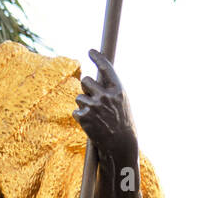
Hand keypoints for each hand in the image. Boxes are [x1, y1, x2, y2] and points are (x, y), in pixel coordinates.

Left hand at [74, 49, 137, 167]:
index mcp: (118, 90)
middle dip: (85, 87)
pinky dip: (81, 117)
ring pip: (79, 97)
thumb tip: (97, 76)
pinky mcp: (84, 117)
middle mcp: (106, 96)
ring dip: (84, 105)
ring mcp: (94, 106)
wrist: (119, 145)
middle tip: (92, 97)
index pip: (106, 68)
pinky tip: (91, 124)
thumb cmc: (122, 123)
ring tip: (95, 117)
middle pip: (85, 81)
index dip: (97, 57)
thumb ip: (110, 89)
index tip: (90, 51)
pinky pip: (76, 111)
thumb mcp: (121, 103)